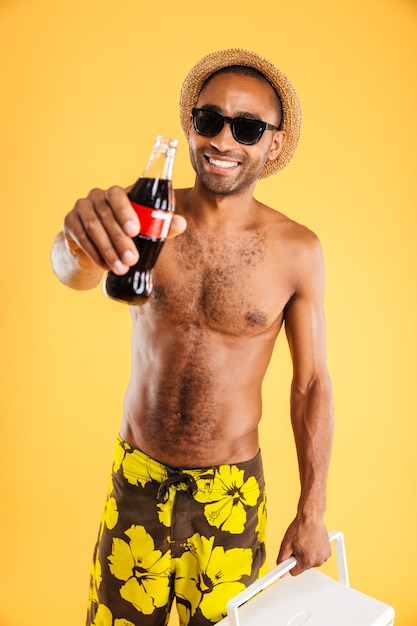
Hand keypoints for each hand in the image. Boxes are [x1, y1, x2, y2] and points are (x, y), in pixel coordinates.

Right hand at [63, 186, 186, 274]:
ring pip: (93, 229)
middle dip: (120, 241)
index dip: (125, 211)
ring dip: (108, 250)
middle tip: (132, 259)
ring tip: (121, 268)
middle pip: (106, 216)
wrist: (94, 247)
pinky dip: (95, 254)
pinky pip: (81, 239)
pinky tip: (105, 266)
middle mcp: (95, 197)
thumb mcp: (144, 231)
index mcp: (114, 194)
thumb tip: (181, 223)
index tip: (135, 231)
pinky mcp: (69, 223)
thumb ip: (161, 226)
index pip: (117, 195)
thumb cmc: (124, 235)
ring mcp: (80, 209)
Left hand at [276, 515, 330, 575]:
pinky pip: (317, 556)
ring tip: (305, 541)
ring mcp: (324, 557)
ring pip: (310, 561)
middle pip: (303, 566)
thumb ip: (282, 560)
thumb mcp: (286, 544)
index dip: (290, 563)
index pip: (294, 572)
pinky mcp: (328, 552)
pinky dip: (314, 550)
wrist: (311, 517)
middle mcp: (318, 561)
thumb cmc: (300, 528)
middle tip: (297, 545)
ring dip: (306, 553)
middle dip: (299, 557)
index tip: (290, 556)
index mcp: (307, 561)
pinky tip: (311, 541)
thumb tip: (281, 572)